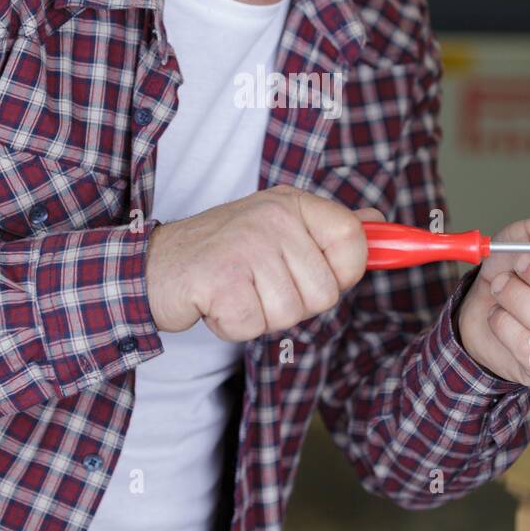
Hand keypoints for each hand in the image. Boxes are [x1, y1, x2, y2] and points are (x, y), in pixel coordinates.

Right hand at [145, 183, 384, 340]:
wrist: (152, 266)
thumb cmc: (221, 254)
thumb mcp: (277, 230)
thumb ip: (327, 230)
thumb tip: (378, 222)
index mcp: (291, 204)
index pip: (353, 240)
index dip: (343, 272)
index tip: (313, 274)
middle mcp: (272, 217)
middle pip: (324, 292)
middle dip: (293, 304)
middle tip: (256, 285)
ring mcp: (246, 245)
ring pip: (290, 314)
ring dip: (260, 317)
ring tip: (235, 292)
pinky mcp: (221, 279)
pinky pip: (253, 326)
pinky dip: (232, 326)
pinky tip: (215, 303)